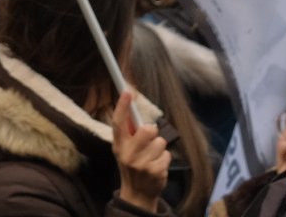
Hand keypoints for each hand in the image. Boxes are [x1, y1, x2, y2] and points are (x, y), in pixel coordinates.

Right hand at [112, 90, 169, 210]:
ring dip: (159, 148)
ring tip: (152, 157)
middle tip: (149, 139)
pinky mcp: (155, 172)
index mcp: (119, 146)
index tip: (127, 91)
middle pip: (147, 130)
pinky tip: (157, 166)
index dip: (122, 106)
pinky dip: (165, 159)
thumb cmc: (132, 165)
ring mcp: (142, 165)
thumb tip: (132, 108)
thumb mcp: (125, 149)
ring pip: (160, 142)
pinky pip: (167, 155)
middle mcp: (128, 155)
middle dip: (151, 132)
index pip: (118, 123)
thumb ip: (128, 132)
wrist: (137, 194)